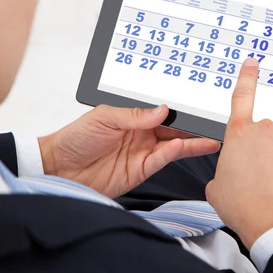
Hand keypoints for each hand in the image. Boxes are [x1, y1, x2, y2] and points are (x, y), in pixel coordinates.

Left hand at [38, 105, 219, 198]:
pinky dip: (179, 152)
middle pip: (173, 127)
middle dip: (193, 123)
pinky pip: (164, 158)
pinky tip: (191, 145)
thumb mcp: (104, 117)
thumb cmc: (76, 138)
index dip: (179, 107)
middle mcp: (141, 133)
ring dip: (193, 140)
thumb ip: (134, 115)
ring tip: (212, 136)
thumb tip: (162, 109)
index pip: (161, 110)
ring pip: (174, 143)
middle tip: (212, 119)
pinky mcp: (142, 169)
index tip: (197, 103)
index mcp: (132, 116)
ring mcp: (143, 151)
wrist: (59, 168)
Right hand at [206, 58, 272, 249]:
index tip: (252, 62)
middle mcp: (265, 131)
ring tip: (268, 188)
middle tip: (252, 177)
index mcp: (239, 134)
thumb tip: (230, 176)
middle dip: (257, 150)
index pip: (242, 95)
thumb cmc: (243, 205)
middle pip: (260, 134)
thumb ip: (222, 173)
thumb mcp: (216, 188)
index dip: (246, 77)